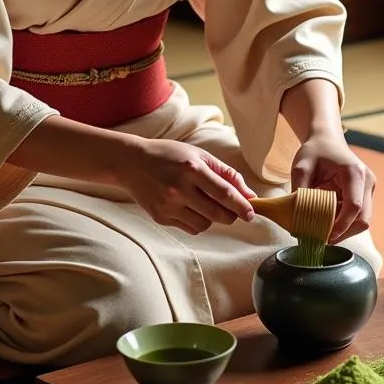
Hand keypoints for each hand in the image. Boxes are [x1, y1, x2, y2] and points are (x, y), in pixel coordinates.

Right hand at [122, 138, 256, 234]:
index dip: (242, 206)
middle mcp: (180, 189)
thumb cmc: (169, 155)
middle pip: (218, 214)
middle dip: (231, 215)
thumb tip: (249, 194)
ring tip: (203, 202)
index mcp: (192, 169)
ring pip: (205, 224)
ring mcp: (168, 205)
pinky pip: (190, 228)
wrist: (131, 163)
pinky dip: (196, 221)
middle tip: (232, 210)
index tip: (251, 212)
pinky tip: (188, 206)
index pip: (225, 194)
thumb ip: (226, 174)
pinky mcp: (160, 217)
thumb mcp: (199, 155)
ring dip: (211, 217)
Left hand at [290, 130, 374, 242]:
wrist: (326, 140)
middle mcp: (367, 182)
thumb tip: (295, 218)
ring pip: (362, 221)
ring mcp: (368, 189)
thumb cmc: (314, 151)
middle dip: (343, 233)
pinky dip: (343, 223)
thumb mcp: (301, 167)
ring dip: (344, 229)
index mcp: (355, 173)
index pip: (355, 207)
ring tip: (322, 231)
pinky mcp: (364, 195)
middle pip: (363, 219)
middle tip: (322, 239)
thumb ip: (299, 191)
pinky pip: (357, 216)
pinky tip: (327, 221)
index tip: (326, 237)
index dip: (342, 225)